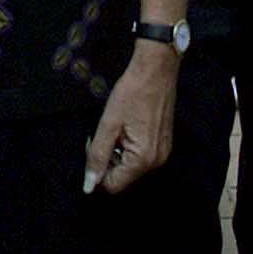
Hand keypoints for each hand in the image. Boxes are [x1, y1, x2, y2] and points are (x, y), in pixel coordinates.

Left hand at [83, 40, 178, 194]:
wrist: (156, 68)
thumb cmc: (133, 91)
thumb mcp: (108, 123)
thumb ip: (97, 155)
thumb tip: (89, 184)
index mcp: (143, 159)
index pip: (112, 184)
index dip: (98, 167)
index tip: (96, 143)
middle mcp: (157, 161)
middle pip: (123, 176)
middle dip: (110, 158)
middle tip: (108, 131)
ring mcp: (163, 152)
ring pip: (131, 166)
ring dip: (120, 150)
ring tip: (120, 125)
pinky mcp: (164, 143)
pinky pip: (141, 155)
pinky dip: (130, 145)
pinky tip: (130, 124)